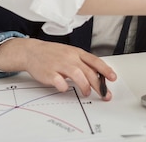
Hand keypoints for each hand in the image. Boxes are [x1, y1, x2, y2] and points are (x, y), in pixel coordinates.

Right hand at [0, 38, 116, 99]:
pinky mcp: (48, 72)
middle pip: (88, 71)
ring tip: (86, 93)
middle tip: (104, 94)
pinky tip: (65, 89)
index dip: (105, 70)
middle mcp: (70, 57)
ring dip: (84, 86)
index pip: (95, 61)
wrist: (32, 51)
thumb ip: (83, 64)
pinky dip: (64, 87)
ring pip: (77, 74)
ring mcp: (59, 64)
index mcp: (76, 53)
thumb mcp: (70, 54)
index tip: (113, 78)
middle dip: (98, 85)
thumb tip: (98, 75)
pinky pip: (59, 81)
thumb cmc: (53, 54)